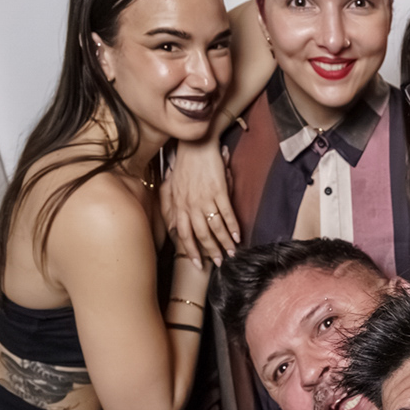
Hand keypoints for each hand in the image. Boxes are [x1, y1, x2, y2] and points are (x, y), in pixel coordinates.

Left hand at [166, 139, 238, 264]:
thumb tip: (173, 226)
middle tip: (220, 263)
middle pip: (200, 234)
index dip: (191, 250)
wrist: (195, 144)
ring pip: (214, 226)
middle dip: (210, 251)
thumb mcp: (171, 187)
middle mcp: (190, 204)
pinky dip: (232, 226)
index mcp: (179, 204)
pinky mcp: (218, 189)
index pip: (183, 233)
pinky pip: (226, 212)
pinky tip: (238, 236)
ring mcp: (204, 198)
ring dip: (223, 242)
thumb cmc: (183, 165)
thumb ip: (171, 207)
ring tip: (232, 252)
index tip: (198, 264)